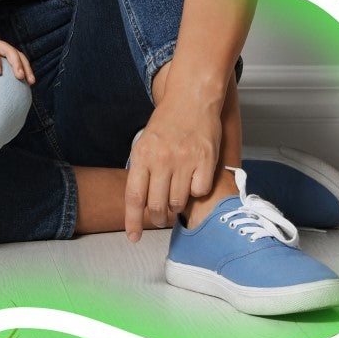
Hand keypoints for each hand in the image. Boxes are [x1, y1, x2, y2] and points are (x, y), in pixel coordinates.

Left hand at [0, 33, 34, 82]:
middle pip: (8, 49)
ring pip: (17, 53)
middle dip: (16, 62)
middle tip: (19, 77)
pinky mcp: (5, 53)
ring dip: (25, 66)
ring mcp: (1, 47)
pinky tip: (29, 82)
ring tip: (30, 81)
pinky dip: (26, 68)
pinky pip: (19, 58)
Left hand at [124, 93, 221, 241]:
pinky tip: (194, 179)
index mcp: (142, 155)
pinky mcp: (206, 160)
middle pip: (157, 205)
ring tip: (177, 195)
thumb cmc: (167, 124)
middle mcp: (162, 159)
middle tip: (160, 217)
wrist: (191, 99)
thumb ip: (143, 170)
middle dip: (157, 218)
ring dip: (177, 206)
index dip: (132, 220)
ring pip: (179, 202)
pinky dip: (197, 191)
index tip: (133, 238)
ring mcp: (185, 160)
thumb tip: (141, 204)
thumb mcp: (145, 143)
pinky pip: (200, 191)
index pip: (134, 196)